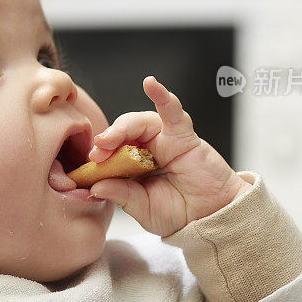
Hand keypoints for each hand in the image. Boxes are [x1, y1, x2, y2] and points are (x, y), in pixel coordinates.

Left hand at [88, 76, 250, 237]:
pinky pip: (173, 111)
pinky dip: (163, 96)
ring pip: (140, 121)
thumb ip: (122, 195)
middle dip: (108, 138)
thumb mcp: (143, 208)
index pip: (111, 150)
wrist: (212, 217)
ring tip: (111, 138)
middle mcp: (146, 148)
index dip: (99, 153)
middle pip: (122, 132)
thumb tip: (95, 187)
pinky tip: (151, 84)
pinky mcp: (184, 135)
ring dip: (123, 127)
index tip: (89, 162)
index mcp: (132, 164)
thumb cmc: (179, 212)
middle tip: (97, 151)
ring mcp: (164, 139)